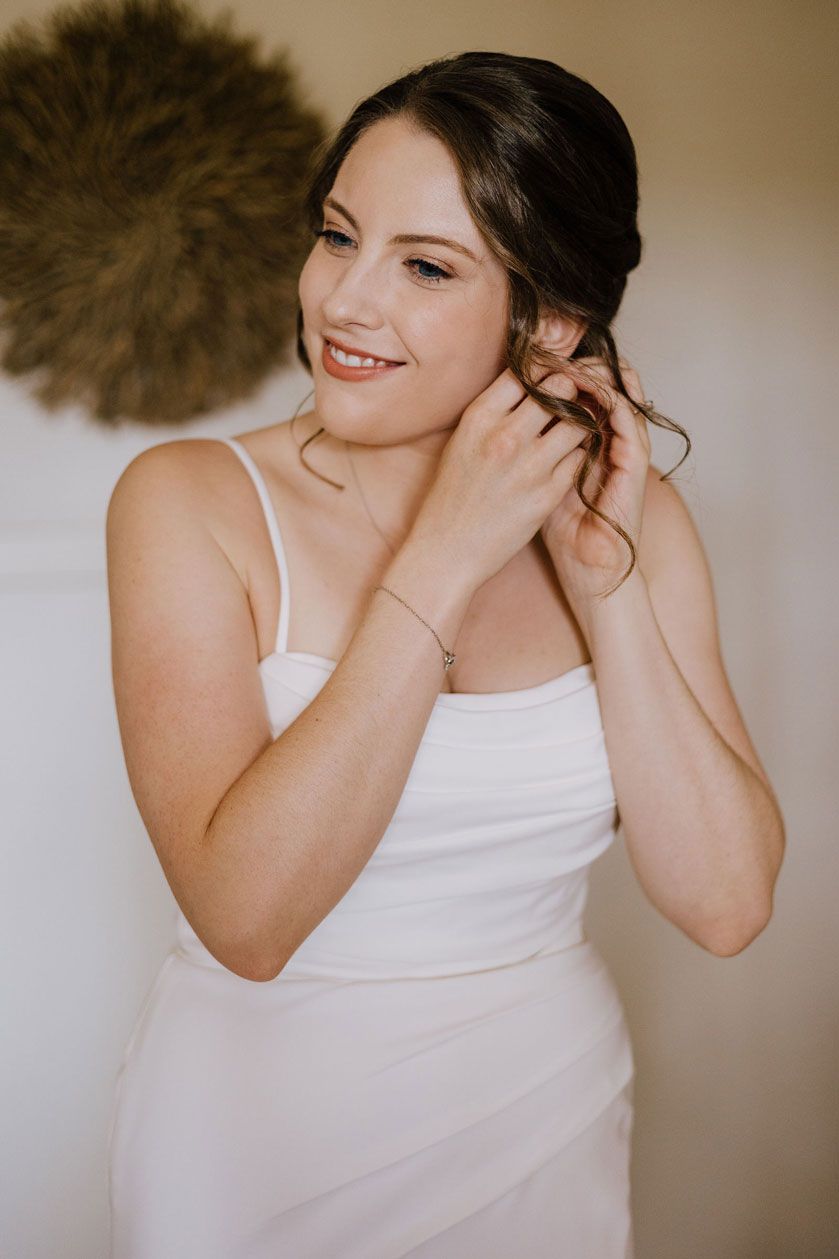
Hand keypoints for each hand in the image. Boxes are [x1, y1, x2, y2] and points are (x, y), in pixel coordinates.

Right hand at [406, 365, 595, 594]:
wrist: (448, 550)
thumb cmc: (454, 494)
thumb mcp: (463, 440)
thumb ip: (495, 410)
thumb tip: (532, 379)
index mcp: (479, 417)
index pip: (527, 370)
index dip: (544, 371)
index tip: (549, 381)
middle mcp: (505, 436)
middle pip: (560, 388)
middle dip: (569, 393)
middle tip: (569, 405)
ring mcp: (529, 466)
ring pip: (579, 423)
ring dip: (579, 425)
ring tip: (569, 434)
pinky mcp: (547, 494)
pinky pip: (579, 459)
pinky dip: (576, 457)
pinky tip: (563, 463)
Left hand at [538, 355, 651, 615]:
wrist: (587, 569)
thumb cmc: (558, 530)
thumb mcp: (536, 478)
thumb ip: (530, 445)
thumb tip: (501, 412)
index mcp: (589, 438)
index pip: (582, 387)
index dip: (559, 366)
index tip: (530, 353)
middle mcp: (612, 437)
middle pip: (602, 379)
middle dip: (575, 360)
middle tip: (548, 346)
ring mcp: (627, 446)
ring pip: (620, 389)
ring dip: (593, 370)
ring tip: (565, 357)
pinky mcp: (635, 461)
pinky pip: (628, 415)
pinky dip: (609, 395)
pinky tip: (586, 384)